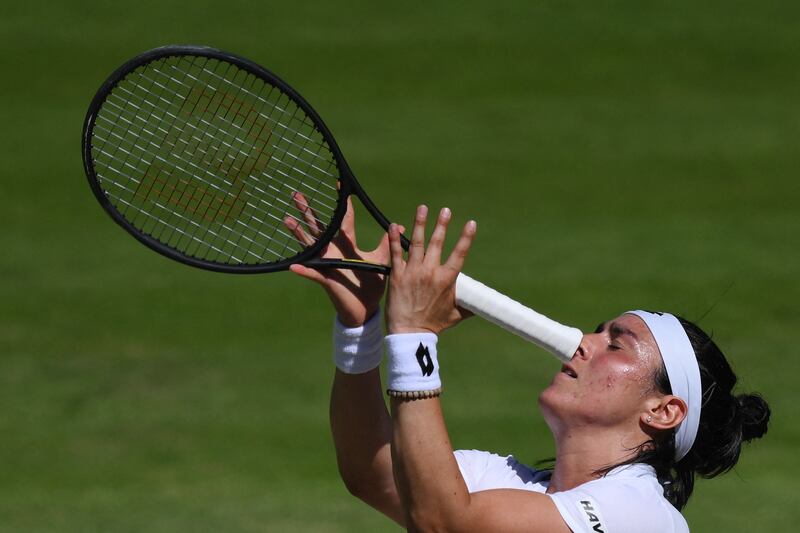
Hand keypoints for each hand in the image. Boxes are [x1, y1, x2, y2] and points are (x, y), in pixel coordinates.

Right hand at [285, 192, 396, 326]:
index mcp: (348, 245)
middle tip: (297, 194)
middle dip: (308, 211)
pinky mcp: (327, 278)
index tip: (339, 184)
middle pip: (319, 226)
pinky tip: (293, 265)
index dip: (343, 203)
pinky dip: (304, 270)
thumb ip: (387, 243)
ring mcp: (328, 263)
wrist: (367, 307)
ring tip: (287, 220)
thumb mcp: (381, 260)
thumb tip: (400, 226)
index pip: (344, 219)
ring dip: (298, 234)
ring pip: (311, 245)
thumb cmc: (372, 284)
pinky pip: (313, 273)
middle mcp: (334, 251)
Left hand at [386, 205, 476, 334]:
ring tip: (423, 208)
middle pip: (437, 243)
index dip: (466, 238)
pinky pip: (395, 253)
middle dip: (442, 224)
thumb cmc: (434, 325)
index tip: (472, 223)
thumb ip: (470, 305)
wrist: (410, 333)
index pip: (460, 254)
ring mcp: (413, 272)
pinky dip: (394, 238)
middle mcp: (430, 272)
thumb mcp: (456, 315)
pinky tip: (394, 225)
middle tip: (446, 210)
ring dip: (420, 223)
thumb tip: (484, 305)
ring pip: (417, 243)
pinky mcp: (397, 275)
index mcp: (447, 280)